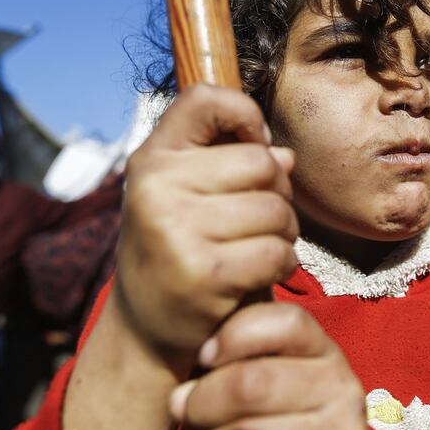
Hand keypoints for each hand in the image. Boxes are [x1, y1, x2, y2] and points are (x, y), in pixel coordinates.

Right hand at [113, 85, 298, 367]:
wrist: (146, 331)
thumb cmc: (180, 251)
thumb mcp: (186, 196)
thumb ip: (231, 163)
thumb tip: (284, 157)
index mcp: (152, 158)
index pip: (205, 98)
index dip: (244, 114)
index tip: (250, 145)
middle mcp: (155, 186)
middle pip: (262, 162)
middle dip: (277, 192)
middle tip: (258, 220)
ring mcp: (175, 229)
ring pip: (275, 209)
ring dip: (283, 232)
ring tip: (258, 247)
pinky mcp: (202, 272)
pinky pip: (276, 251)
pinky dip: (282, 263)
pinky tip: (261, 272)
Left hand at [171, 302, 372, 429]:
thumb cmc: (257, 420)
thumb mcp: (247, 378)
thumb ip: (228, 361)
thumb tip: (181, 399)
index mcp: (319, 350)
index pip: (288, 321)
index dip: (235, 334)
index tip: (204, 355)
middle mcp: (341, 383)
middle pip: (254, 383)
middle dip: (203, 401)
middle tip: (188, 413)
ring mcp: (342, 428)